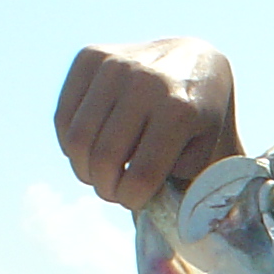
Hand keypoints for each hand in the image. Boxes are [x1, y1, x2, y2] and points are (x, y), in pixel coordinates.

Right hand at [54, 37, 242, 209]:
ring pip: (77, 140)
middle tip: (114, 192)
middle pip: (103, 159)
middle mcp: (145, 82)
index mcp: (180, 110)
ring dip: (84, 169)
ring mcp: (115, 64)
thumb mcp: (209, 152)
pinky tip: (92, 148)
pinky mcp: (90, 55)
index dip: (131, 200)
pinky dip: (71, 144)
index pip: (140, 177)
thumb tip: (156, 218)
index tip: (136, 201)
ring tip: (102, 174)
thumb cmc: (204, 120)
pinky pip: (64, 117)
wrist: (196, 60)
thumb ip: (188, 185)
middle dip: (105, 188)